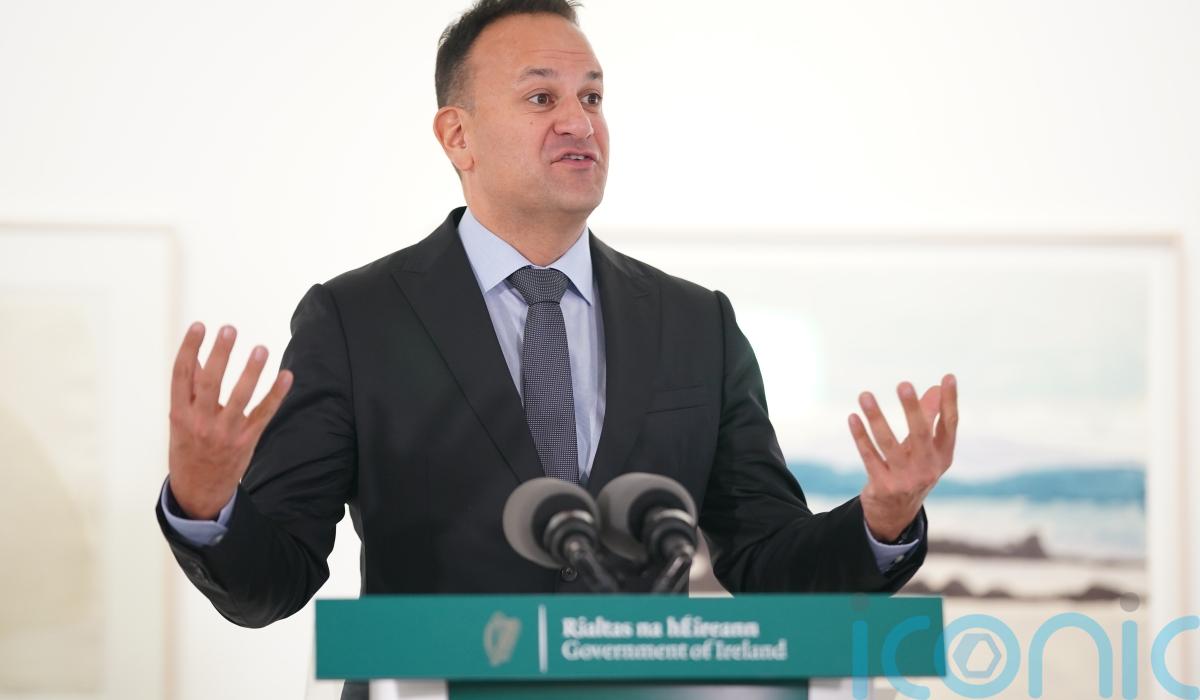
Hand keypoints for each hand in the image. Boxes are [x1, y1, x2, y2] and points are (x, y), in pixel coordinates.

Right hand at [167, 323, 292, 519]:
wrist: (199, 491)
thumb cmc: (188, 448)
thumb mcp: (180, 421)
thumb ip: (188, 391)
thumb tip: (195, 355)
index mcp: (179, 414)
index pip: (181, 376)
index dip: (189, 349)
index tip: (199, 326)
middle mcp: (200, 423)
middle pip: (209, 382)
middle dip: (219, 355)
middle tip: (229, 330)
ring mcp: (225, 433)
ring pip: (240, 398)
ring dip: (251, 372)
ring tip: (261, 349)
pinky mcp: (246, 440)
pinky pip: (264, 414)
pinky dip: (276, 394)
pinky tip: (286, 376)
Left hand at [848, 374, 957, 541]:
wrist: (895, 513)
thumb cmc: (913, 470)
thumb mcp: (925, 449)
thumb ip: (930, 418)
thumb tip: (936, 387)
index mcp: (942, 456)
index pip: (950, 425)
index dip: (950, 401)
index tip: (948, 377)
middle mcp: (927, 468)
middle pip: (920, 434)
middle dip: (912, 409)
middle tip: (903, 384)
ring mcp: (905, 479)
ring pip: (888, 443)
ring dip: (876, 418)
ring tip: (864, 395)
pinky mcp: (883, 486)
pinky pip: (869, 456)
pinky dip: (860, 436)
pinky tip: (853, 417)